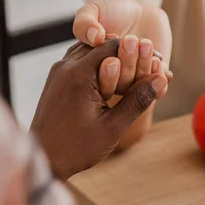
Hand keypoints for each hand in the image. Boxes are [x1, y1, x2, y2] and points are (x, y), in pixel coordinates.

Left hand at [30, 39, 168, 180]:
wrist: (42, 159)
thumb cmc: (76, 148)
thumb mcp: (113, 127)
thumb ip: (137, 101)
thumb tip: (162, 79)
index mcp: (80, 74)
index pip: (115, 45)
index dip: (139, 51)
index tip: (157, 60)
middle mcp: (66, 66)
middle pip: (102, 45)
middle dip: (127, 53)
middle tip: (150, 63)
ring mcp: (58, 71)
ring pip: (90, 51)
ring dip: (111, 57)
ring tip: (134, 70)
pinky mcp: (55, 79)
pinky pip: (80, 61)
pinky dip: (98, 64)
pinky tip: (113, 77)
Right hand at [73, 0, 172, 92]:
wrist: (135, 12)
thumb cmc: (108, 11)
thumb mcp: (92, 11)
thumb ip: (85, 23)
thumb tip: (94, 37)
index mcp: (94, 72)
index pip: (99, 82)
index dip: (106, 74)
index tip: (111, 57)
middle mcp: (114, 82)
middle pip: (122, 85)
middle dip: (127, 64)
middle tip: (130, 40)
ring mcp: (134, 82)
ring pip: (141, 85)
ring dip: (144, 66)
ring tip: (146, 43)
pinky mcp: (152, 80)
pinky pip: (158, 87)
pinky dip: (159, 74)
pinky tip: (158, 59)